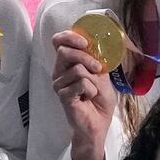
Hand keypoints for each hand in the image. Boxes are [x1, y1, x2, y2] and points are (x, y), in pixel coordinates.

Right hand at [48, 28, 119, 159]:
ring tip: (92, 91)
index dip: (69, 37)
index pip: (58, 41)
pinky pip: (80, 83)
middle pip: (64, 51)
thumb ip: (96, 59)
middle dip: (86, 57)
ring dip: (93, 80)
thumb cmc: (99, 100)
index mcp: (67, 63)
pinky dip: (91, 90)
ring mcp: (59, 84)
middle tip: (98, 69)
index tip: (85, 43)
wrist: (99, 123)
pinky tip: (88, 98)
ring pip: (76, 69)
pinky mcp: (63, 96)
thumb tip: (96, 42)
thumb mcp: (102, 75)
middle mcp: (59, 72)